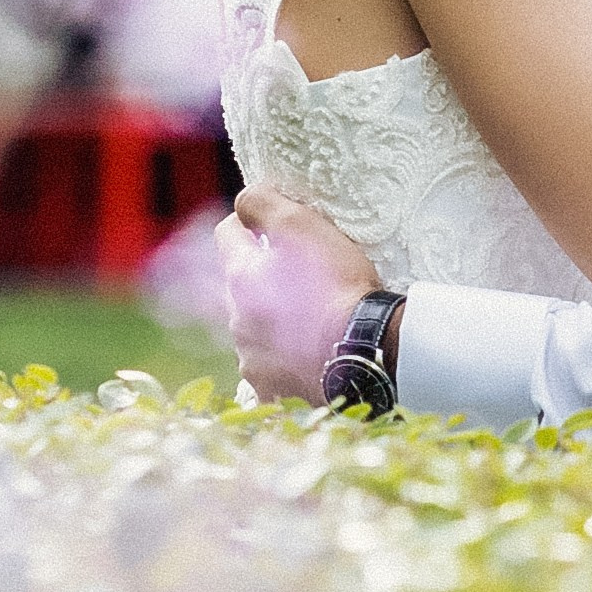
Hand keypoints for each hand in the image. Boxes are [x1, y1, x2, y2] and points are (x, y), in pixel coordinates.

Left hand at [222, 189, 378, 403]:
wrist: (364, 353)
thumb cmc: (337, 287)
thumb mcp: (301, 226)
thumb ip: (262, 203)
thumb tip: (243, 201)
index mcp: (240, 278)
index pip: (227, 234)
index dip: (250, 223)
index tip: (275, 228)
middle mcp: (236, 321)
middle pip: (243, 288)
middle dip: (265, 279)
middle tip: (306, 278)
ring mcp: (252, 360)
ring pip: (256, 331)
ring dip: (275, 323)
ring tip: (313, 321)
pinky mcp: (272, 390)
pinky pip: (272, 370)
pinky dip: (286, 361)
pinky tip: (312, 356)